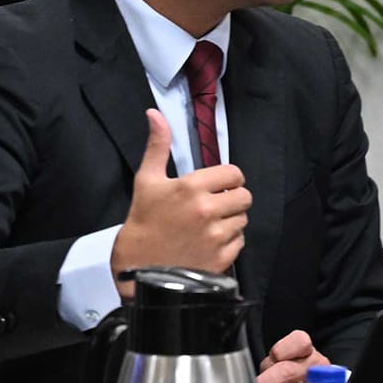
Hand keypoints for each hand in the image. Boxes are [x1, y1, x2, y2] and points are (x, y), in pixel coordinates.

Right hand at [112, 110, 250, 297]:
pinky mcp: (221, 258)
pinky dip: (229, 242)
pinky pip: (240, 242)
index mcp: (192, 187)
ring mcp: (216, 236)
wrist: (137, 269)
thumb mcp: (147, 181)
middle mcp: (208, 210)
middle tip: (214, 205)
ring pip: (243, 219)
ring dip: (231, 220)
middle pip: (245, 196)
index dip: (227, 179)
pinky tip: (209, 242)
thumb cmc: (142, 222)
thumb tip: (154, 113)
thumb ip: (157, 146)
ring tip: (209, 225)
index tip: (216, 186)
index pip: (235, 173)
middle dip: (232, 199)